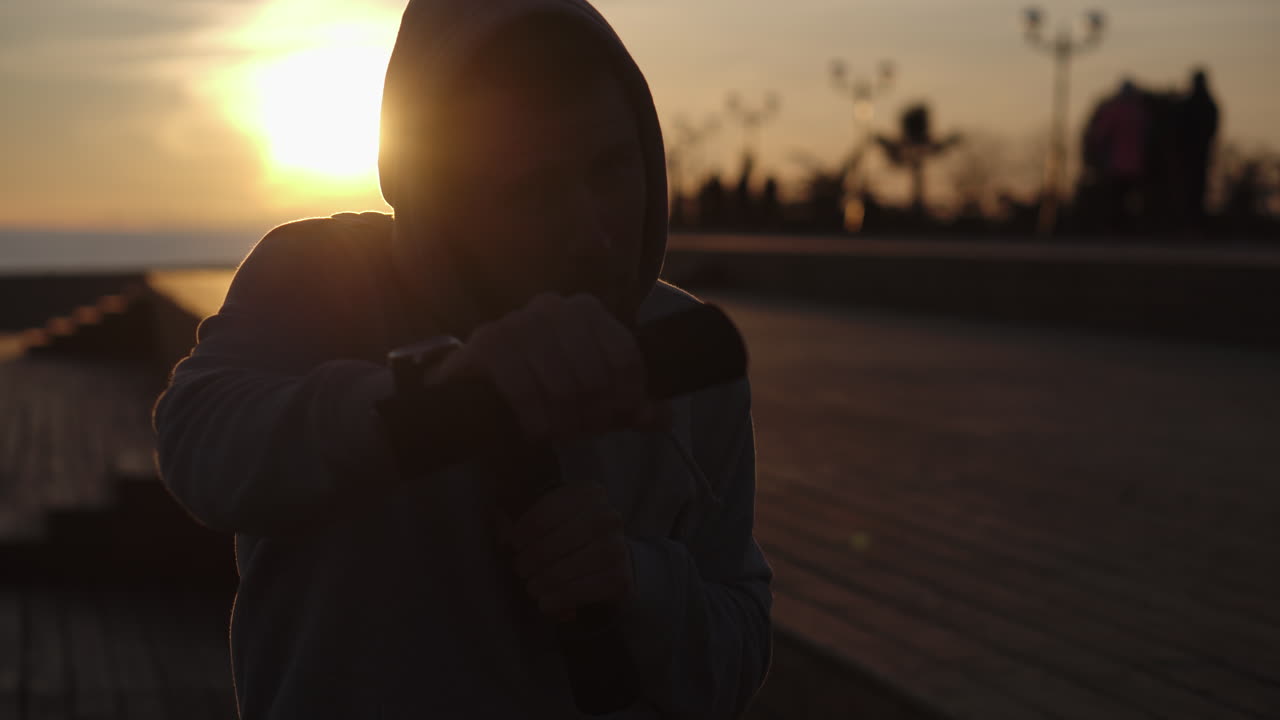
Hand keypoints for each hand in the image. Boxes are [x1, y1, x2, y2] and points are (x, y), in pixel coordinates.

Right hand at [429, 292, 670, 442]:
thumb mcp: (595, 396)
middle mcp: (553, 307)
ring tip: (560, 433)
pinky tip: (535, 430)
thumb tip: (660, 418)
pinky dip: (535, 419)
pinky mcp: (487, 343)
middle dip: (593, 415)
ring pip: (561, 385)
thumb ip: (631, 406)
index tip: (618, 418)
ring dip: (564, 422)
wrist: (482, 384)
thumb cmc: (548, 385)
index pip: (625, 357)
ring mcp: (517, 321)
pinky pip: (523, 388)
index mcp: (587, 310)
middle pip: (595, 376)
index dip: (627, 397)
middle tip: (584, 431)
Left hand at [496, 483, 633, 622]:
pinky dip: (562, 597)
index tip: (513, 544)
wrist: (609, 560)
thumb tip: (501, 536)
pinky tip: (545, 602)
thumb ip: (519, 522)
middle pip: (562, 538)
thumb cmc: (568, 534)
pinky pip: (587, 589)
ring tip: (531, 587)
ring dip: (547, 579)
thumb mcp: (546, 519)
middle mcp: (609, 516)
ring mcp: (618, 547)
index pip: (548, 510)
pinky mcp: (621, 578)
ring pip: (575, 564)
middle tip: (520, 569)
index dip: (525, 530)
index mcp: (588, 493)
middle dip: (535, 557)